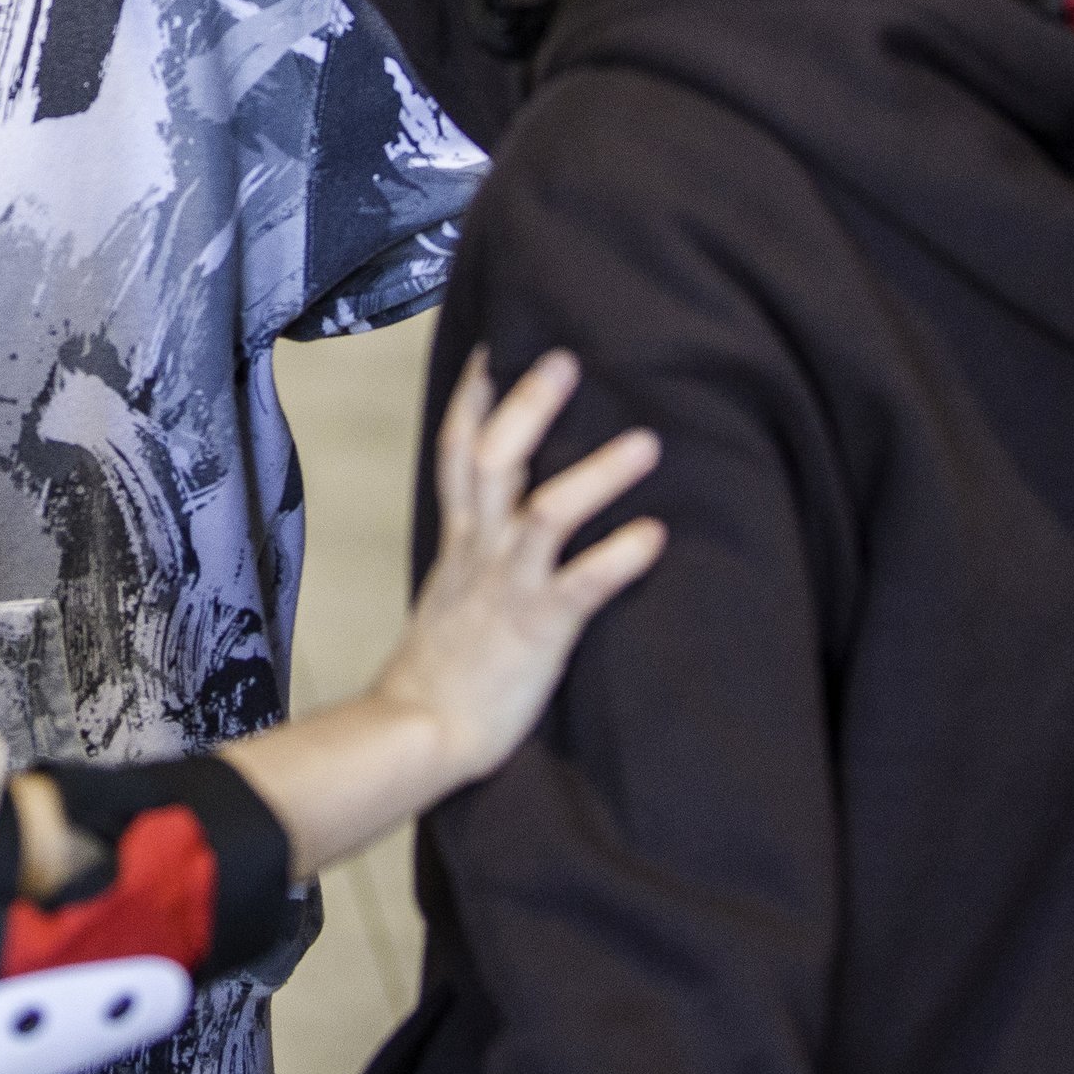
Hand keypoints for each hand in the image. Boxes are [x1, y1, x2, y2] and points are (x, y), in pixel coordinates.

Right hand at [374, 348, 665, 786]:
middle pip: (492, 458)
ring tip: (645, 442)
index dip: (476, 395)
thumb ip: (481, 545)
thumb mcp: (453, 588)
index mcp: (462, 538)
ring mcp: (507, 586)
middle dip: (527, 405)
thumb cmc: (443, 666)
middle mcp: (481, 549)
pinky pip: (580, 586)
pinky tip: (655, 536)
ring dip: (595, 474)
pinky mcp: (537, 629)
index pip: (458, 449)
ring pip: (545, 512)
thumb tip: (513, 510)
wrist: (419, 730)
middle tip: (566, 360)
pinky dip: (618, 558)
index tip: (497, 343)